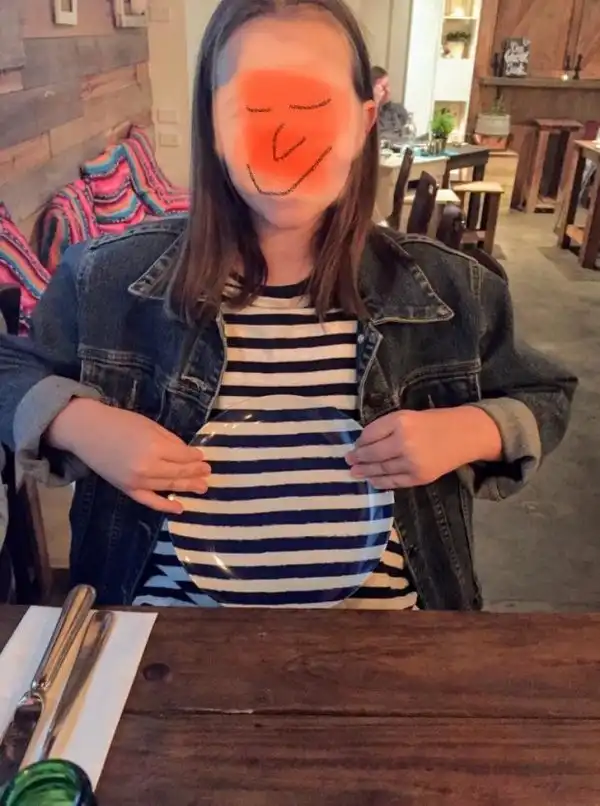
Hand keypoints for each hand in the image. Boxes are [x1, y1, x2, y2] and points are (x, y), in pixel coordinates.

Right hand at [47, 399, 209, 512]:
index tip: (203, 457)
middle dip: (196, 473)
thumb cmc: (120, 423)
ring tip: (203, 487)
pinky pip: (150, 501)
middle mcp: (148, 467)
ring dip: (187, 487)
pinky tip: (180, 507)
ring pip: (169, 487)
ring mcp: (137, 481)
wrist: (88, 432)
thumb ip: (169, 440)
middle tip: (208, 473)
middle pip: (179, 473)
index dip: (195, 457)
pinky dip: (165, 506)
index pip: (183, 456)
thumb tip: (186, 452)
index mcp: (155, 447)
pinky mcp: (127, 490)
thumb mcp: (149, 425)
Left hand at [346, 407, 501, 489]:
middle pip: (372, 453)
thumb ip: (387, 427)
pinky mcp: (420, 477)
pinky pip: (394, 481)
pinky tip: (372, 480)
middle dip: (358, 458)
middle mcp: (404, 442)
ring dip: (365, 472)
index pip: (370, 434)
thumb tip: (363, 443)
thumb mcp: (409, 415)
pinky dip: (380, 482)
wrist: (465, 435)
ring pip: (381, 469)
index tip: (354, 445)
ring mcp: (412, 462)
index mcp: (401, 422)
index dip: (360, 441)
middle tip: (348, 460)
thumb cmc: (435, 422)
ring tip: (354, 472)